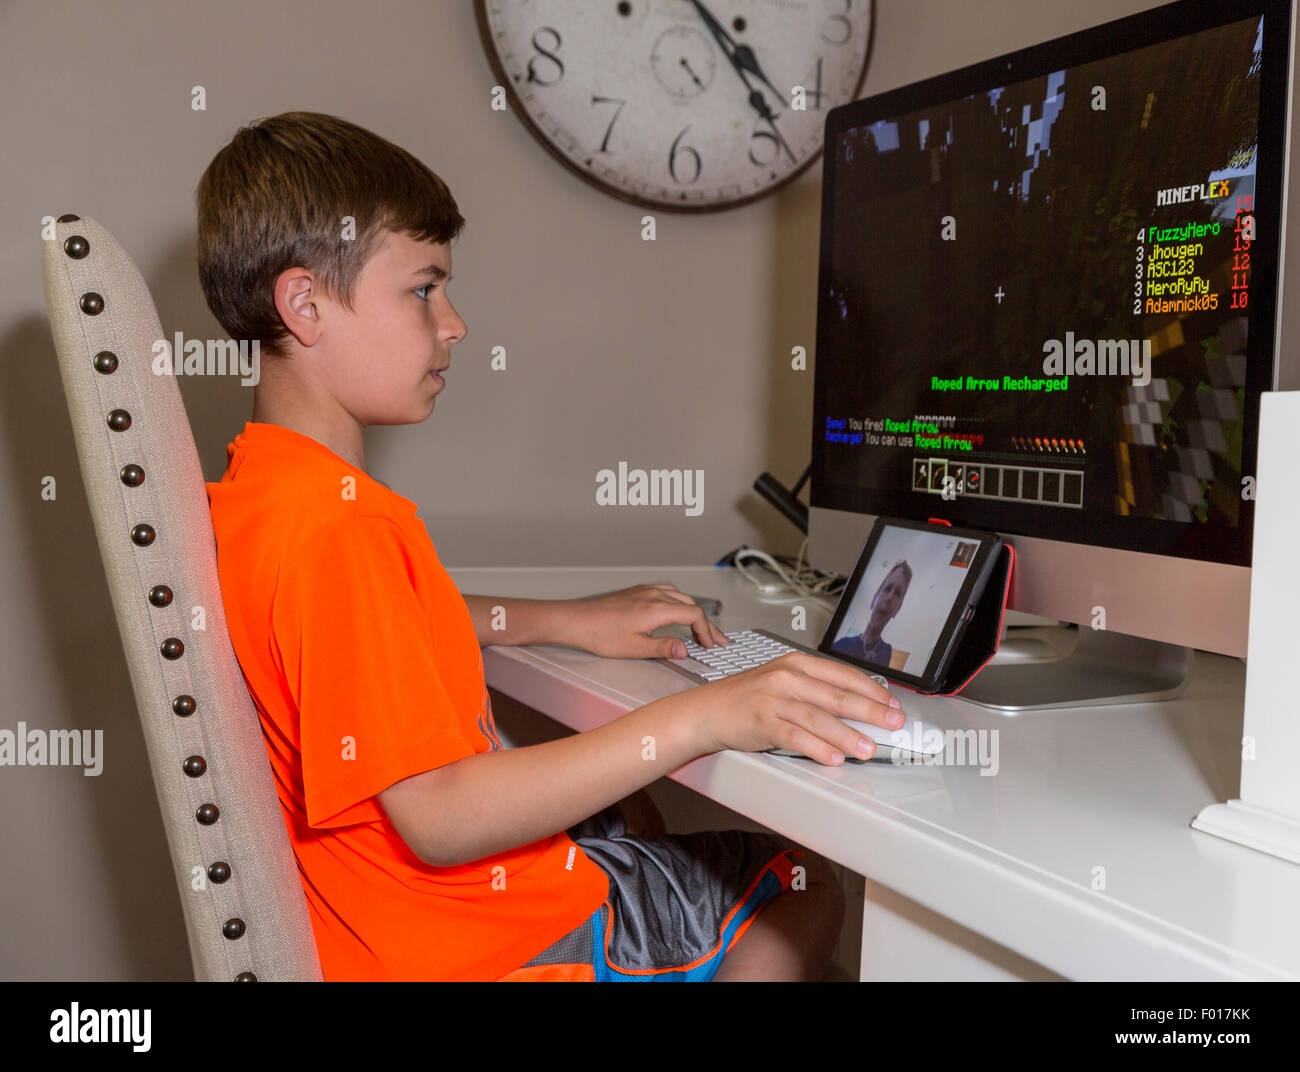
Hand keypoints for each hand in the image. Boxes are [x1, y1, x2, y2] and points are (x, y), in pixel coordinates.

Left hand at [563, 583, 728, 658]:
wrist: (577, 620)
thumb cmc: (600, 633)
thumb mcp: (634, 648)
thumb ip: (663, 647)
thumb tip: (685, 650)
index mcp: (656, 609)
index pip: (694, 615)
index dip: (707, 631)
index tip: (710, 645)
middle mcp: (654, 595)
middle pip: (691, 605)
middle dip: (706, 623)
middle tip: (716, 639)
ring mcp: (646, 591)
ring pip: (681, 597)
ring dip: (694, 612)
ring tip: (702, 628)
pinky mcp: (638, 591)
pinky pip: (668, 592)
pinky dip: (681, 603)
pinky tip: (678, 612)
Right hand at [690, 652, 902, 764]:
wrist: (707, 709)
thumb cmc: (748, 698)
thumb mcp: (783, 683)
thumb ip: (816, 691)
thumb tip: (857, 708)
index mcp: (797, 664)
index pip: (843, 675)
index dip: (872, 690)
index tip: (892, 704)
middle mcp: (787, 677)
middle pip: (837, 695)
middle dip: (871, 711)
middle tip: (893, 723)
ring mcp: (774, 699)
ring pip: (819, 718)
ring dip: (847, 735)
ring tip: (867, 748)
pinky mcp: (762, 722)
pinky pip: (795, 736)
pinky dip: (817, 747)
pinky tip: (832, 757)